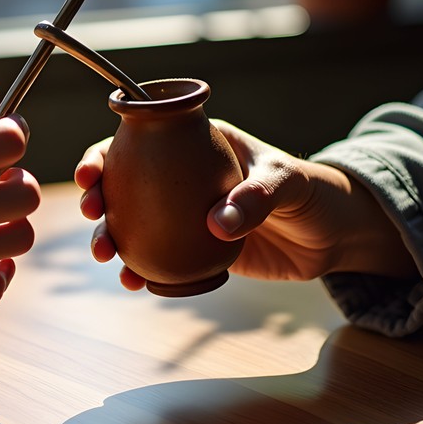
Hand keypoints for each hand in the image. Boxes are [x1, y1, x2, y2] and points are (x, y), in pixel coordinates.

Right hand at [75, 121, 415, 287]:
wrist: (331, 235)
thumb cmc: (310, 191)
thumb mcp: (287, 181)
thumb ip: (255, 197)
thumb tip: (217, 226)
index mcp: (194, 146)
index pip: (136, 142)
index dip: (104, 154)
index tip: (91, 174)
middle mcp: (178, 179)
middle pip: (121, 184)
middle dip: (96, 199)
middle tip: (93, 216)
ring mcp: (181, 217)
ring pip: (131, 225)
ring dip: (110, 238)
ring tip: (106, 256)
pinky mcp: (192, 251)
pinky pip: (156, 259)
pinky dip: (139, 270)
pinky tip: (132, 282)